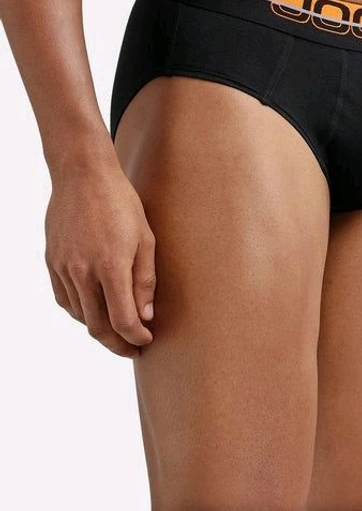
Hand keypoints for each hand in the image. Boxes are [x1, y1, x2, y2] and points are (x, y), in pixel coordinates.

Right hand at [44, 160, 156, 357]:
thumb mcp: (145, 238)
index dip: (136, 337)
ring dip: (99, 329)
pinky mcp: (52, 262)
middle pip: (97, 327)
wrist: (83, 175)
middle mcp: (82, 272)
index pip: (123, 320)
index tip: (147, 340)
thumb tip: (145, 316)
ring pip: (80, 315)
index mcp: (110, 266)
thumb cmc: (122, 203)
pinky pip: (65, 299)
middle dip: (117, 344)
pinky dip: (80, 312)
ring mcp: (63, 268)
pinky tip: (95, 310)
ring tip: (118, 331)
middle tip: (133, 348)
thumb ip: (145, 280)